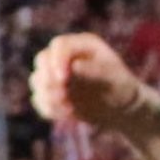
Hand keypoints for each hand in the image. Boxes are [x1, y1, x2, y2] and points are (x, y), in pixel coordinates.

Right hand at [29, 34, 149, 136]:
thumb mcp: (114, 78)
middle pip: (42, 60)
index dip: (57, 60)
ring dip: (48, 95)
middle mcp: (66, 57)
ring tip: (69, 107)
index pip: (59, 45)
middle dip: (47, 78)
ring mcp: (56, 75)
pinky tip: (69, 114)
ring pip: (37, 80)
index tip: (62, 79)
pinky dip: (49, 108)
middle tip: (62, 95)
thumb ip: (95, 70)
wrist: (121, 108)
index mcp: (82, 45)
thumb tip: (73, 65)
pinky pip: (39, 100)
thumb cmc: (122, 88)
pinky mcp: (51, 93)